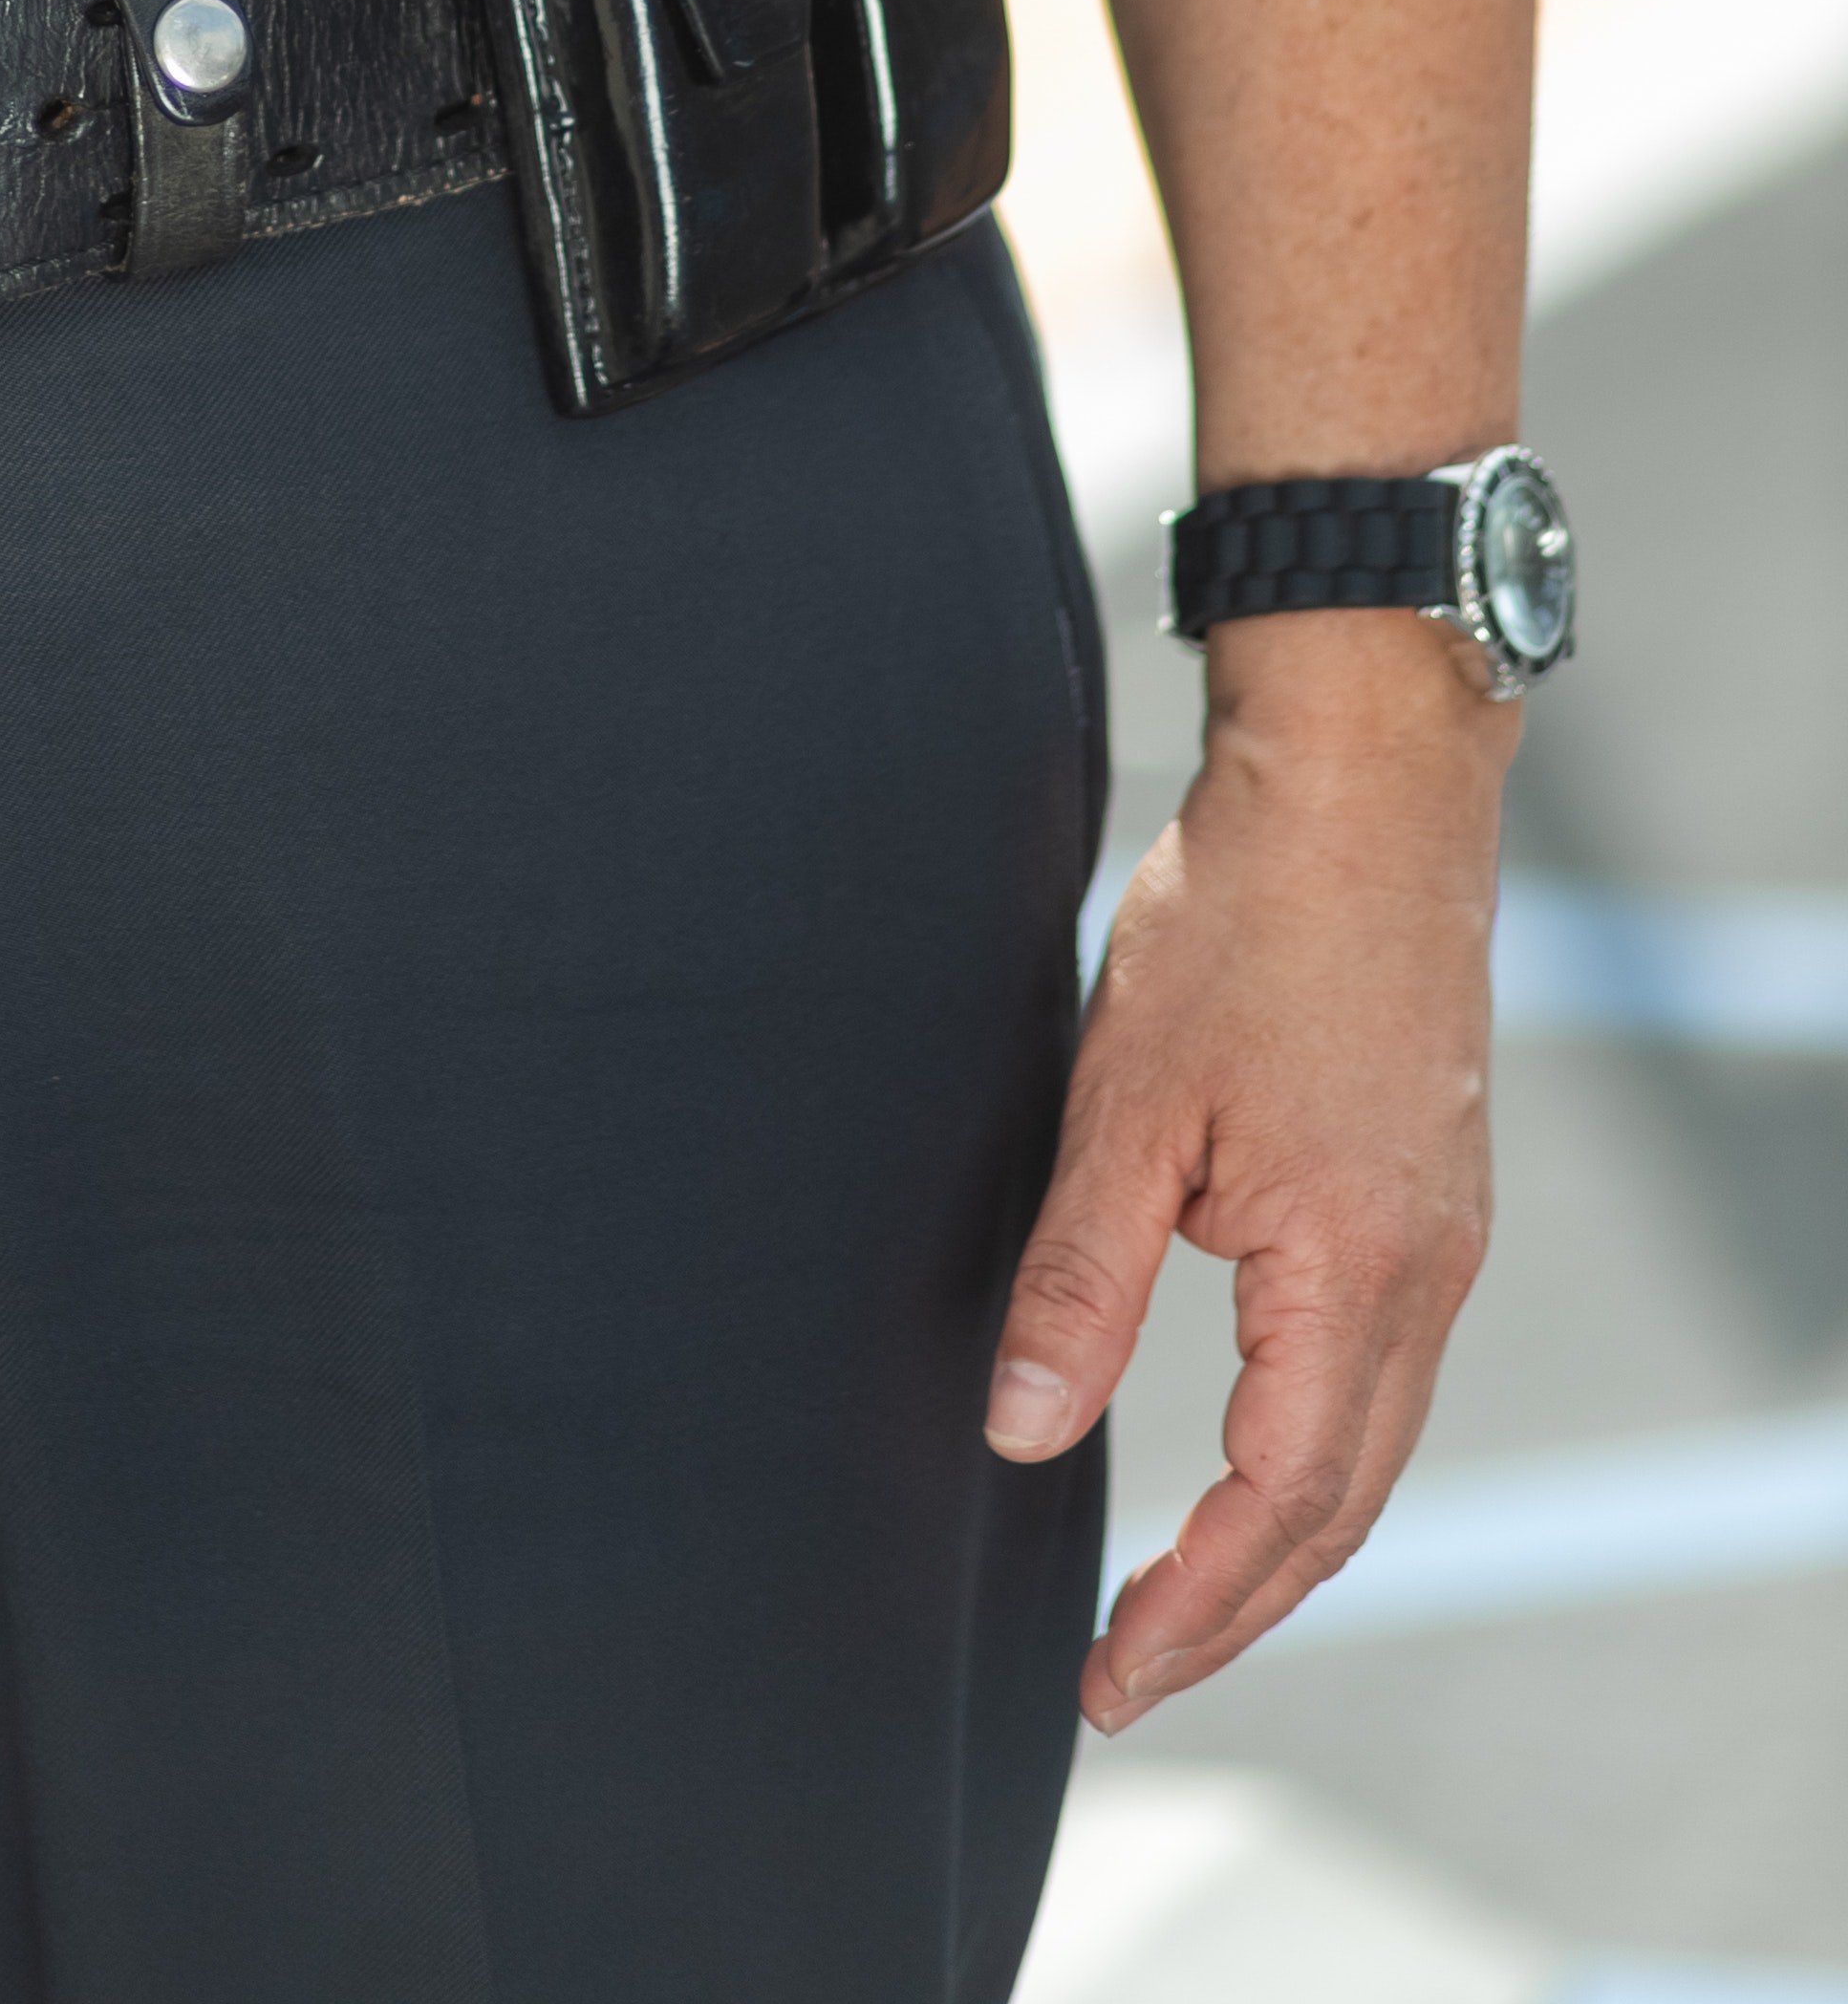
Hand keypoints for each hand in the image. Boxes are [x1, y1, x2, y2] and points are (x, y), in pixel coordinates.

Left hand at [986, 622, 1506, 1721]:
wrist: (1366, 786)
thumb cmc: (1246, 922)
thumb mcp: (1128, 1103)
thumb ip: (1079, 1279)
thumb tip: (1019, 1433)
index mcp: (1353, 1274)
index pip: (1275, 1505)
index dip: (1190, 1607)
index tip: (1107, 1675)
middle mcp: (1424, 1278)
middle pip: (1338, 1505)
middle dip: (1235, 1608)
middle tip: (1130, 1674)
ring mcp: (1442, 1236)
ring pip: (1370, 1446)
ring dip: (1281, 1539)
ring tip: (1183, 1600)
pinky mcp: (1430, 1191)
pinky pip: (1382, 1371)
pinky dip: (1316, 1451)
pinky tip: (1254, 1456)